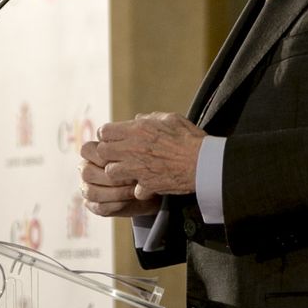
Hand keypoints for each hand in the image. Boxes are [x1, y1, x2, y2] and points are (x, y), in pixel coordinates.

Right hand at [77, 141, 160, 216]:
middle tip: (132, 178)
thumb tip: (125, 150)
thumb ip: (127, 151)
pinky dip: (116, 204)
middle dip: (111, 177)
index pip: (86, 150)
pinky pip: (99, 207)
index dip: (102, 156)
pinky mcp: (93, 206)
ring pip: (91, 192)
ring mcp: (87, 189)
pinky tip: (130, 200)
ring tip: (134, 190)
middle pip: (87, 173)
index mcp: (92, 154)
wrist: (149, 189)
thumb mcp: (137, 155)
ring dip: (115, 192)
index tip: (123, 160)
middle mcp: (86, 170)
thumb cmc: (142, 167)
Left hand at [80, 113, 204, 209]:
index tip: (115, 139)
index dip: (108, 136)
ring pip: (111, 172)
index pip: (105, 131)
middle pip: (102, 151)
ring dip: (119, 172)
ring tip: (130, 171)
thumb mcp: (171, 119)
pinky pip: (133, 190)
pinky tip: (148, 185)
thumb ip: (151, 117)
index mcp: (138, 129)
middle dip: (109, 153)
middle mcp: (133, 148)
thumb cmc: (190, 137)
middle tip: (120, 155)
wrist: (204, 162)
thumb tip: (138, 119)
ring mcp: (138, 168)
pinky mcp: (147, 185)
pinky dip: (140, 190)